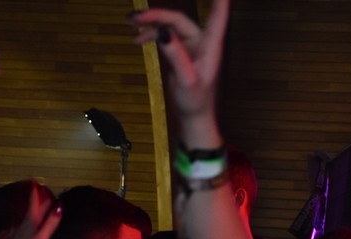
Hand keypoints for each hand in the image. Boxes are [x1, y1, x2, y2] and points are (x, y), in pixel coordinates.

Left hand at [0, 181, 61, 238]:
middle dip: (36, 201)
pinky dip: (32, 224)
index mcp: (29, 223)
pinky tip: (32, 228)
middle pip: (31, 210)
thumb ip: (50, 224)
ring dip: (33, 212)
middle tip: (40, 192)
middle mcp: (23, 226)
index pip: (33, 203)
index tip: (35, 181)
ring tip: (39, 208)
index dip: (35, 193)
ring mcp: (19, 235)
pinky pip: (27, 229)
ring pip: (28, 219)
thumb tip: (60, 205)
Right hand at [129, 1, 229, 137]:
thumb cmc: (196, 102)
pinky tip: (138, 39)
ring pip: (169, 26)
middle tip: (134, 18)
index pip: (217, 16)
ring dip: (151, 23)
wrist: (193, 116)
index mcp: (210, 46)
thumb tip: (163, 33)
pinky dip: (151, 35)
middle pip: (179, 19)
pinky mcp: (181, 51)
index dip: (219, 2)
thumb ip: (176, 56)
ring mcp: (191, 46)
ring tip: (131, 23)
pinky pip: (165, 36)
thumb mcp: (186, 80)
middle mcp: (202, 42)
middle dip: (157, 15)